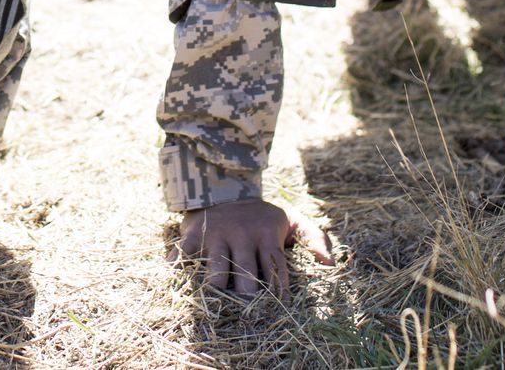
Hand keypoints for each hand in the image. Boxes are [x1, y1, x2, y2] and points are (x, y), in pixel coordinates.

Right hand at [174, 197, 334, 298]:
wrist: (225, 188)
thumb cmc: (261, 215)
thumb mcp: (292, 220)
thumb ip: (314, 237)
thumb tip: (330, 264)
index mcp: (266, 235)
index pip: (275, 269)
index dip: (278, 292)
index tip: (280, 311)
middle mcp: (242, 236)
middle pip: (246, 274)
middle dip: (248, 296)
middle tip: (249, 315)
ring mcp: (217, 235)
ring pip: (217, 268)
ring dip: (218, 287)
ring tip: (219, 306)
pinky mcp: (195, 233)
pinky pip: (186, 250)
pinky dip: (179, 261)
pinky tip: (174, 274)